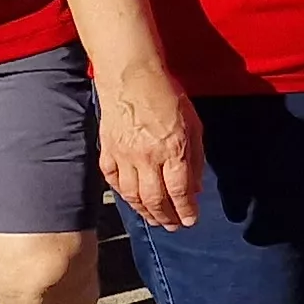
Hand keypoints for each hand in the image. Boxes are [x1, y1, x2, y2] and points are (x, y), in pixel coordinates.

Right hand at [97, 65, 208, 230]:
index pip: (179, 191)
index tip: (190, 221)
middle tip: (174, 227)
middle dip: (166, 217)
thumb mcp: (194, 124)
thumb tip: (196, 187)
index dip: (185, 210)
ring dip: (145, 212)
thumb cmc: (168, 95)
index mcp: (172, 149)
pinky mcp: (107, 151)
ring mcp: (123, 155)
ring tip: (156, 220)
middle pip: (155, 198)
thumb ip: (195, 158)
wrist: (131, 77)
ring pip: (133, 195)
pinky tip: (133, 201)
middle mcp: (146, 157)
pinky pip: (114, 181)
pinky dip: (124, 195)